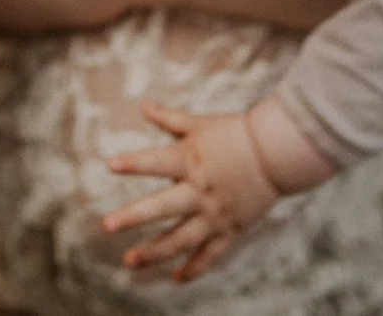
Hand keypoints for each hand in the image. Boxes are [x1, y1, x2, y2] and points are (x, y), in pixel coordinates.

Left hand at [101, 103, 281, 281]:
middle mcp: (200, 190)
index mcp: (190, 161)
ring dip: (154, 252)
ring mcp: (214, 214)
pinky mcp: (229, 230)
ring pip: (182, 239)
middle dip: (134, 216)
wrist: (276, 154)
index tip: (110, 165)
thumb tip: (142, 105)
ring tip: (129, 261)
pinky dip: (195, 269)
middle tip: (107, 225)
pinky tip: (176, 278)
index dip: (134, 164)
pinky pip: (210, 255)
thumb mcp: (199, 125)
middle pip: (163, 206)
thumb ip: (169, 119)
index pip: (156, 162)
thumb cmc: (234, 134)